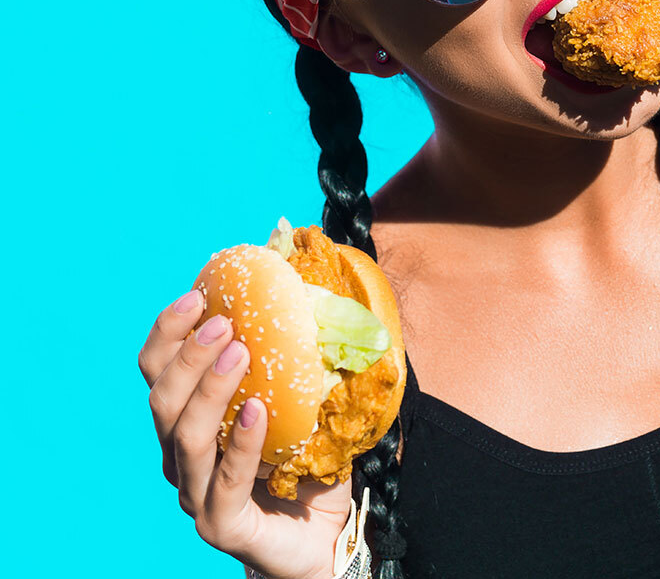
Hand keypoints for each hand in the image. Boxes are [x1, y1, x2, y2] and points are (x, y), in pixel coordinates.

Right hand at [139, 290, 350, 578]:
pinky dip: (240, 442)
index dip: (169, 333)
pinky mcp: (220, 525)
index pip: (159, 373)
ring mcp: (197, 494)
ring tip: (240, 353)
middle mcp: (182, 458)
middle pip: (162, 400)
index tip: (196, 296)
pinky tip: (257, 411)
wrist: (328, 536)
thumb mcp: (308, 405)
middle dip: (188, 356)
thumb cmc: (311, 468)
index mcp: (191, 423)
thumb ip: (301, 362)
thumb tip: (321, 299)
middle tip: (223, 323)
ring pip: (185, 436)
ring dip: (209, 389)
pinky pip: (224, 480)